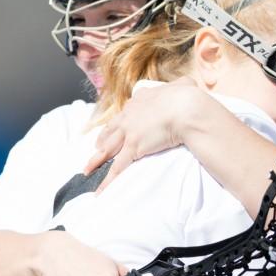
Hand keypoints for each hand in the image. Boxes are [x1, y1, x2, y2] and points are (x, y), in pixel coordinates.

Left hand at [84, 78, 199, 192]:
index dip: (119, 123)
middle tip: (97, 148)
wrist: (185, 108)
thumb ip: (180, 86)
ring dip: (96, 160)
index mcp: (141, 100)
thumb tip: (186, 84)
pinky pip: (117, 168)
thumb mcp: (183, 86)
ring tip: (88, 169)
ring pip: (108, 149)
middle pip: (111, 131)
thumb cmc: (187, 97)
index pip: (125, 114)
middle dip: (102, 140)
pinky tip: (100, 190)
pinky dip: (108, 181)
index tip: (116, 128)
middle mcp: (130, 116)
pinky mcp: (133, 148)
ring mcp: (129, 132)